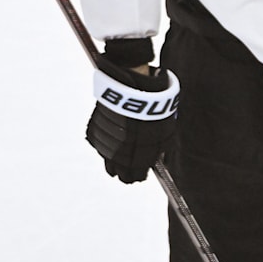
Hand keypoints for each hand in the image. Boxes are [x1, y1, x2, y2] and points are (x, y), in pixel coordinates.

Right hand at [86, 54, 179, 183]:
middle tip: (126, 178)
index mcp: (143, 146)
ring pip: (109, 159)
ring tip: (116, 170)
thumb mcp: (164, 126)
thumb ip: (159, 145)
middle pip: (122, 168)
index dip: (138, 175)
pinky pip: (100, 144)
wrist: (133, 83)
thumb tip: (155, 160)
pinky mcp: (97, 128)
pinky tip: (108, 151)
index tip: (138, 178)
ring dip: (113, 164)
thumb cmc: (153, 103)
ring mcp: (109, 137)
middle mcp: (125, 145)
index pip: (138, 168)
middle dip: (125, 174)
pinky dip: (104, 148)